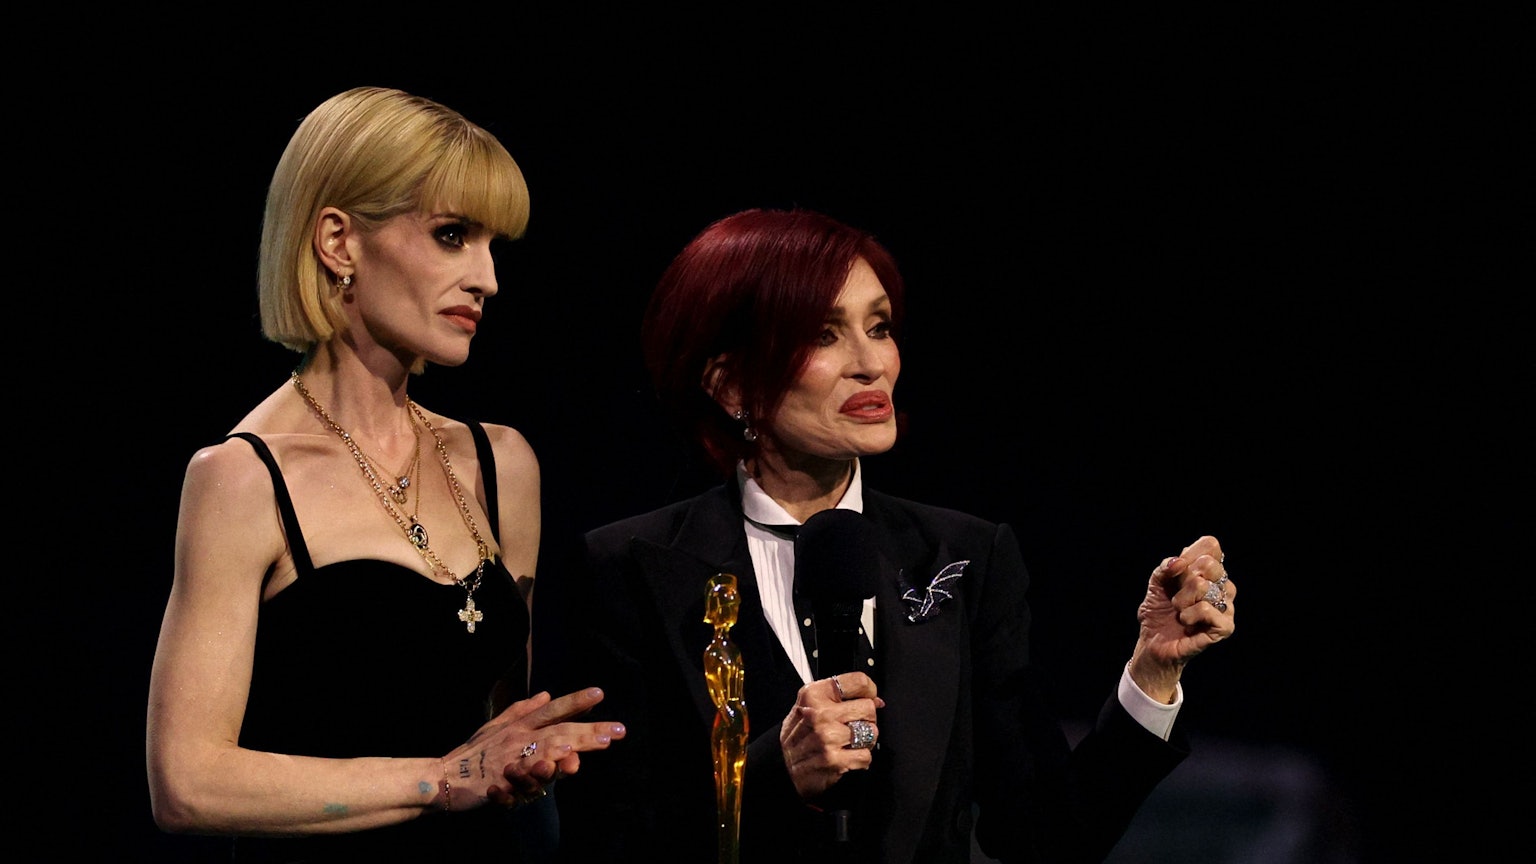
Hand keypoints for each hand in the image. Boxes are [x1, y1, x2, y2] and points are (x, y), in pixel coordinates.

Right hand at [444, 687, 624, 809]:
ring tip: (593, 744)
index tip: (600, 694)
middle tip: (617, 732)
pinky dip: (538, 769)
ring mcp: (510, 758)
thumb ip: (521, 710)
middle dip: (590, 731)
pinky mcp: (501, 780)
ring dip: (568, 747)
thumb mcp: (495, 725)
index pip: (553, 709)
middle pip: (559, 731)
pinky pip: (522, 776)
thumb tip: (546, 694)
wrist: (444, 777)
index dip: (576, 701)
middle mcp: (518, 738)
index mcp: (519, 724)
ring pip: (544, 750)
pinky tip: (554, 766)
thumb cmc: (473, 752)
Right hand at [779, 672, 885, 799]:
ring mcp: (827, 737)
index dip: (869, 690)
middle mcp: (820, 713)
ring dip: (864, 740)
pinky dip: (861, 759)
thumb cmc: (798, 735)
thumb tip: (876, 700)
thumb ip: (839, 699)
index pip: (858, 681)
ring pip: (871, 732)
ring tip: (848, 743)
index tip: (867, 697)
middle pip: (869, 708)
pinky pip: (866, 755)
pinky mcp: (834, 760)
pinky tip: (847, 757)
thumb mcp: (810, 706)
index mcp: (814, 694)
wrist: (781, 767)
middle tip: (853, 725)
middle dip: (866, 719)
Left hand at [1129, 535, 1235, 701]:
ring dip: (1182, 600)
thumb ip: (1166, 567)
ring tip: (1179, 612)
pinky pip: (1206, 609)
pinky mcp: (1225, 627)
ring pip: (1204, 586)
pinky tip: (1186, 623)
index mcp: (1208, 571)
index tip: (1176, 571)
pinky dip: (1189, 615)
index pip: (1210, 546)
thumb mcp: (1156, 584)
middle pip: (1209, 564)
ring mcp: (1227, 606)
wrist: (1154, 643)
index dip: (1189, 555)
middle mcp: (1222, 586)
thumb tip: (1180, 562)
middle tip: (1177, 597)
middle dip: (1183, 580)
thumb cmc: (1158, 612)